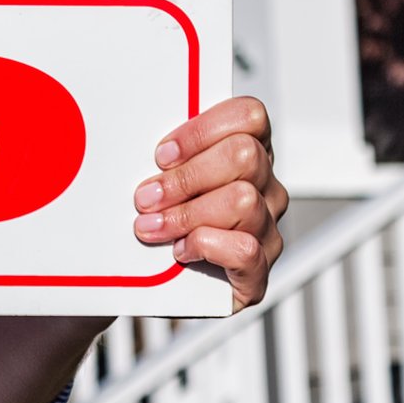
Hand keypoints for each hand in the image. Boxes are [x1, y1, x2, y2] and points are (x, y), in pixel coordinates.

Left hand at [137, 95, 285, 307]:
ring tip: (155, 226)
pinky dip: (207, 246)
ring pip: (243, 200)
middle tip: (148, 196)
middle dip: (187, 176)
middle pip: (245, 155)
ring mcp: (266, 230)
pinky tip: (182, 250)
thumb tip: (137, 141)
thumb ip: (168, 156)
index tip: (163, 154)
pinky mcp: (258, 273)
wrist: (162, 285)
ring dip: (188, 213)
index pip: (249, 117)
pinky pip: (245, 249)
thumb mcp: (166, 179)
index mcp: (248, 154)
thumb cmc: (166, 223)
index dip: (203, 131)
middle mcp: (265, 189)